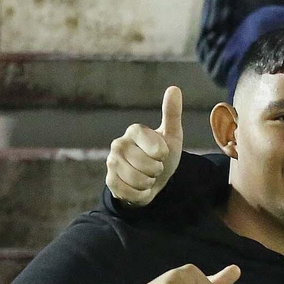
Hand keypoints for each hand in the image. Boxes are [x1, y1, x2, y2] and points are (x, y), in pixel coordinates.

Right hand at [107, 86, 184, 205]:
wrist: (152, 180)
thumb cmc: (162, 155)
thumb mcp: (172, 136)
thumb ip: (172, 114)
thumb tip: (174, 88)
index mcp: (134, 130)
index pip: (157, 149)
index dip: (163, 155)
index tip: (161, 153)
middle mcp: (118, 144)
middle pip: (148, 166)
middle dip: (156, 171)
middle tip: (154, 167)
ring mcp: (111, 163)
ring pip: (138, 180)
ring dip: (148, 183)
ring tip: (146, 177)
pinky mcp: (109, 181)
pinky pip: (130, 193)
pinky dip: (140, 195)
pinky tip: (139, 188)